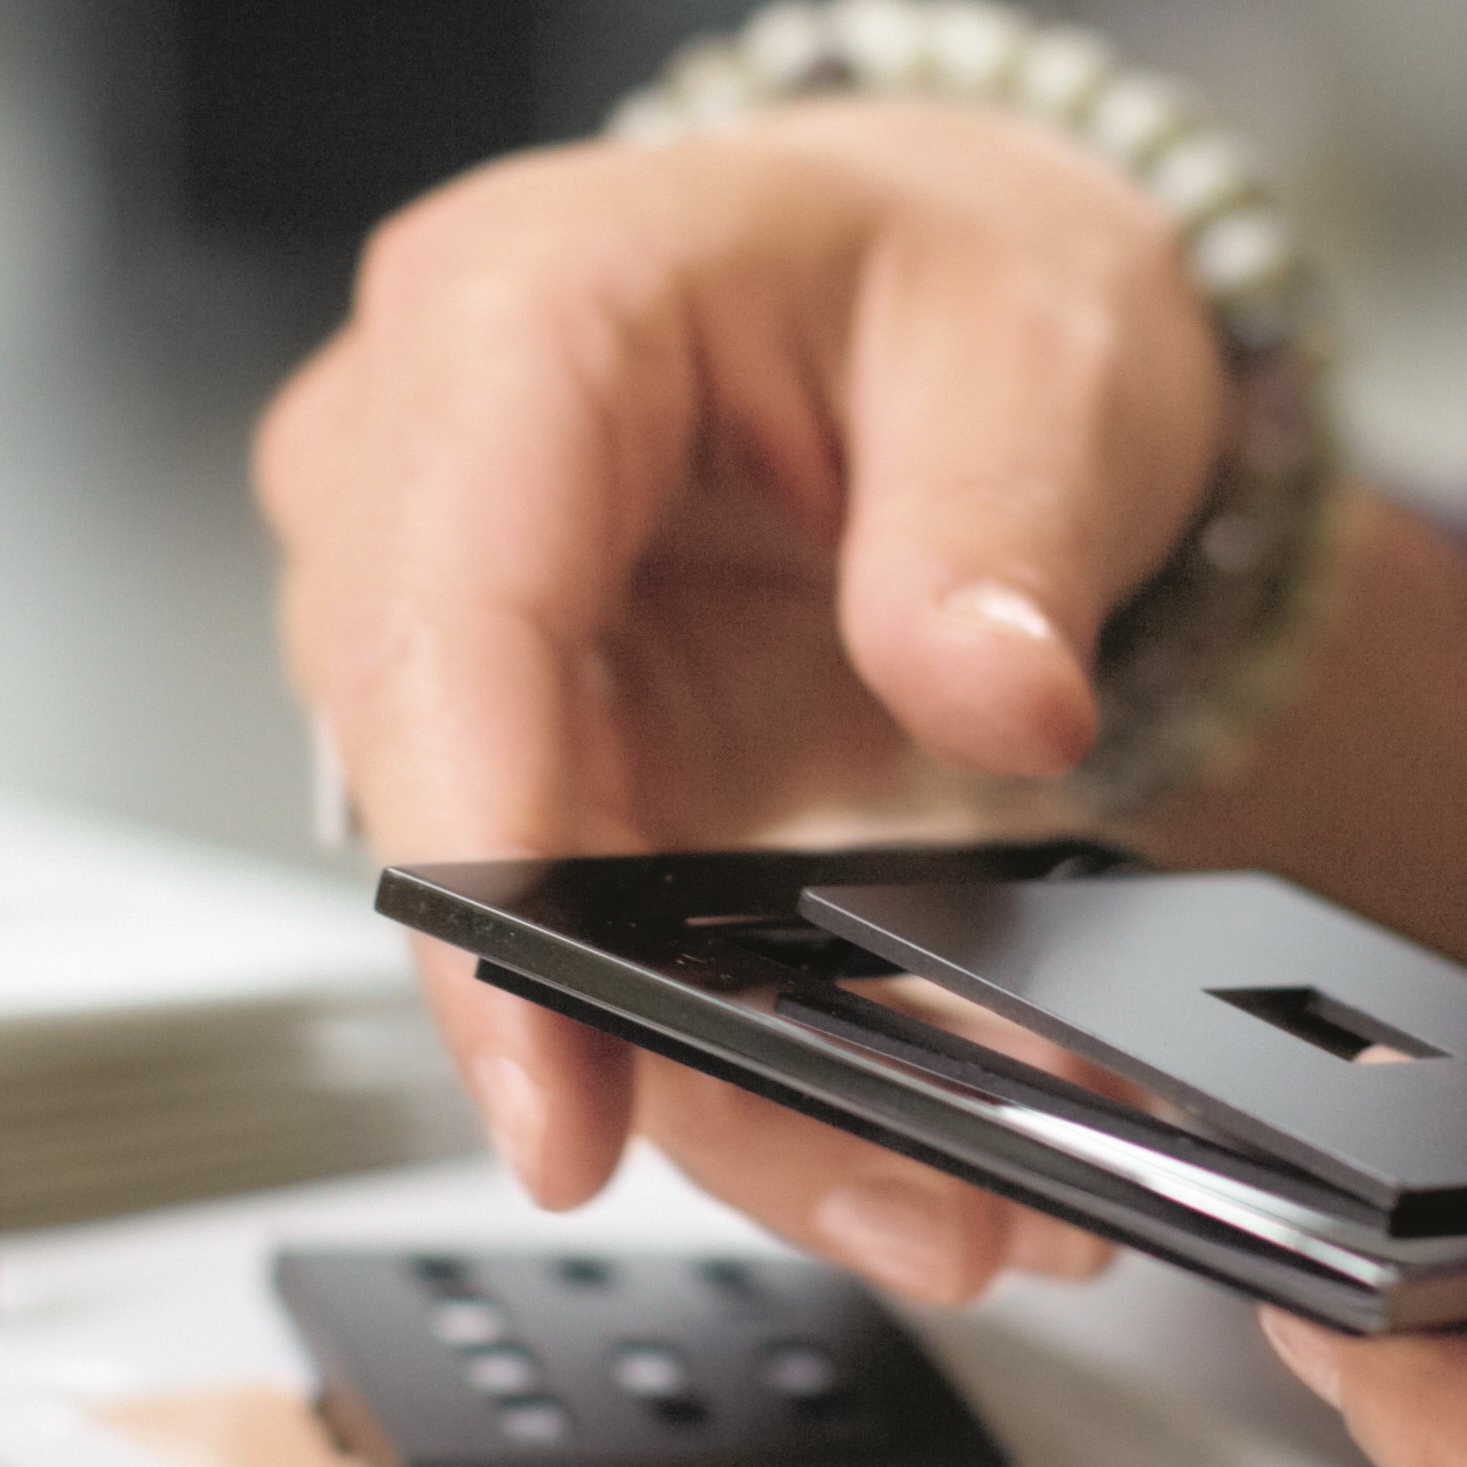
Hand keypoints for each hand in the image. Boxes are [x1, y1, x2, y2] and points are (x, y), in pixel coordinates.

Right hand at [261, 103, 1230, 1300]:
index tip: (555, 1080)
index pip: (445, 621)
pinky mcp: (515, 741)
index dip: (482, 869)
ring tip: (923, 1196)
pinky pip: (572, 934)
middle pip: (450, 808)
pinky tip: (863, 1137)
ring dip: (691, 1081)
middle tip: (869, 1185)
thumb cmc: (948, 270)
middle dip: (627, 1036)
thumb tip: (988, 686)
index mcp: (519, 314)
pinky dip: (710, 1049)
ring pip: (503, 913)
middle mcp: (423, 464)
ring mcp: (448, 616)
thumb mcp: (1043, 347)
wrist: (948, 295)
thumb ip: (999, 524)